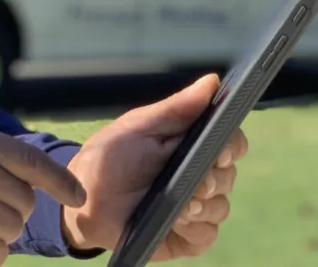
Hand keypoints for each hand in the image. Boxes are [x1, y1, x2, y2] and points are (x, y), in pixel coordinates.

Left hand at [61, 74, 247, 259]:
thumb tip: (213, 81)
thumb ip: (177, 107)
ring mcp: (196, 207)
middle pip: (229, 176)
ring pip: (221, 207)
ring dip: (203, 205)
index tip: (222, 151)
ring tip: (180, 205)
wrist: (84, 198)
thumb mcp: (140, 126)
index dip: (233, 146)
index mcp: (192, 145)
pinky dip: (195, 228)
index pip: (231, 143)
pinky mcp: (188, 236)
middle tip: (197, 182)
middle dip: (214, 179)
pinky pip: (207, 233)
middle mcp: (200, 175)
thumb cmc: (111, 156)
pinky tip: (177, 221)